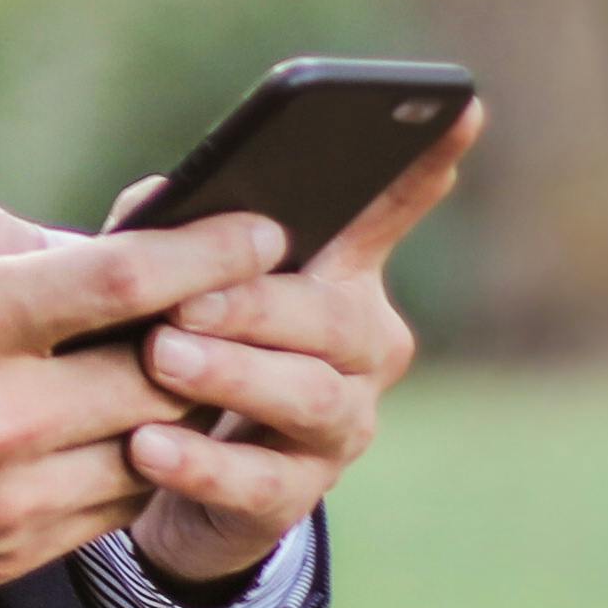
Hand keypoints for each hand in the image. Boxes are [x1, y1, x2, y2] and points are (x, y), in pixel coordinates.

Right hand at [0, 200, 277, 607]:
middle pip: (161, 368)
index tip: (260, 231)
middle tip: (228, 299)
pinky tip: (112, 430)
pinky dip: (128, 463)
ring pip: (149, 446)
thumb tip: (74, 245)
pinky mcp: (3, 558)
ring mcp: (6, 501)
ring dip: (172, 404)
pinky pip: (109, 509)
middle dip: (207, 329)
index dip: (209, 250)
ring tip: (172, 365)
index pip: (125, 280)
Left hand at [101, 106, 471, 585]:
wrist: (169, 476)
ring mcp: (339, 426)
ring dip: (233, 375)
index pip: (389, 212)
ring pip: (310, 397)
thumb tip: (159, 201)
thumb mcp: (177, 282)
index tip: (460, 109)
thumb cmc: (186, 346)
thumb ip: (171, 234)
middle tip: (186, 302)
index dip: (423, 166)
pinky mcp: (293, 497)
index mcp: (341, 276)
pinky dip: (201, 464)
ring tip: (162, 360)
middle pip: (335, 318)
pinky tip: (147, 446)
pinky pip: (258, 482)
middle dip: (259, 305)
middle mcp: (361, 349)